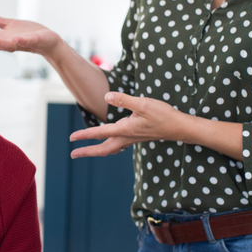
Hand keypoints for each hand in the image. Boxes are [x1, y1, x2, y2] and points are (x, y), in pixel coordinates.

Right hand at [0, 12, 61, 57]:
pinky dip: (22, 40)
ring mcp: (21, 42)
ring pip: (7, 45)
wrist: (49, 42)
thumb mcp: (8, 25)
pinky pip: (28, 41)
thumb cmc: (28, 34)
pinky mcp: (35, 40)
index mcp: (2, 39)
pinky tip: (16, 38)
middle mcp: (9, 43)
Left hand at [69, 92, 185, 157]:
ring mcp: (132, 139)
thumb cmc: (163, 115)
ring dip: (96, 150)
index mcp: (125, 129)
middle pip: (103, 149)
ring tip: (85, 151)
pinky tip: (108, 143)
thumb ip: (124, 100)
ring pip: (110, 148)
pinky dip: (108, 147)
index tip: (71, 138)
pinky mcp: (137, 137)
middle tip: (73, 154)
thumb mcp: (143, 104)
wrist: (179, 127)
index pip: (100, 132)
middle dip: (87, 152)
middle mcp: (127, 137)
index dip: (85, 135)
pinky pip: (118, 145)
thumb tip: (106, 97)